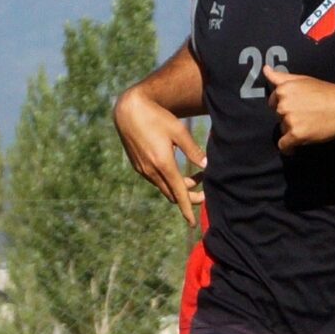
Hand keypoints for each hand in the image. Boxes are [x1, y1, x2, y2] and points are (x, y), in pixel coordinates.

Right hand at [114, 87, 205, 224]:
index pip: (179, 193)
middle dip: (189, 196)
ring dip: (179, 187)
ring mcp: (142, 169)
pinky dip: (168, 180)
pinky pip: (155, 180)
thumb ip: (193, 150)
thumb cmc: (156, 116)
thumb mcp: (179, 131)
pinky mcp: (138, 165)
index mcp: (163, 164)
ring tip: (197, 176)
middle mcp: (151, 171)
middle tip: (204, 189)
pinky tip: (176, 169)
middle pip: (172, 194)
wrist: (128, 109)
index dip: (187, 209)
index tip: (192, 224)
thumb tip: (206, 165)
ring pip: (164, 187)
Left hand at [265, 67, 334, 151]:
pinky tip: (296, 147)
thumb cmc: (326, 93)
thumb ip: (281, 77)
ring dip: (293, 131)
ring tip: (310, 126)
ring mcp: (289, 119)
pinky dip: (289, 148)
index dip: (286, 106)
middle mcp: (283, 104)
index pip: (273, 102)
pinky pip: (284, 145)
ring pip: (283, 130)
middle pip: (278, 117)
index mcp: (283, 89)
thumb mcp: (303, 80)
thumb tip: (265, 69)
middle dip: (290, 118)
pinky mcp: (296, 134)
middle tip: (308, 116)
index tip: (299, 107)